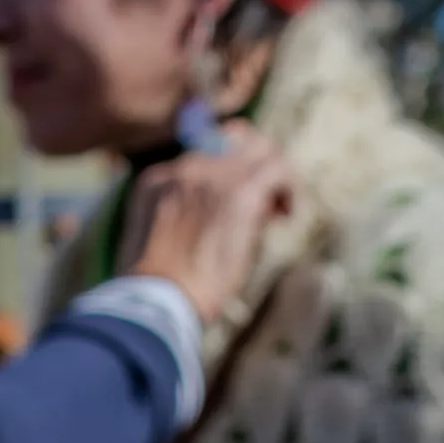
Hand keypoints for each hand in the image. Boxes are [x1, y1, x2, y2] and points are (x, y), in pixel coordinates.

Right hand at [119, 137, 295, 325]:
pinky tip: (287, 214)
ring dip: (275, 176)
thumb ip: (179, 221)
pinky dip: (288, 188)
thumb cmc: (157, 289)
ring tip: (280, 210)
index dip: (227, 177)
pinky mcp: (240, 193)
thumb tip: (219, 224)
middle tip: (266, 202)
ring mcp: (212, 176)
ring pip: (260, 149)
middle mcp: (184, 168)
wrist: (158, 300)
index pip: (203, 157)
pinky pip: (277, 169)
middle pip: (233, 142)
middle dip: (254, 167)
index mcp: (157, 180)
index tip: (236, 207)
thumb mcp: (155, 246)